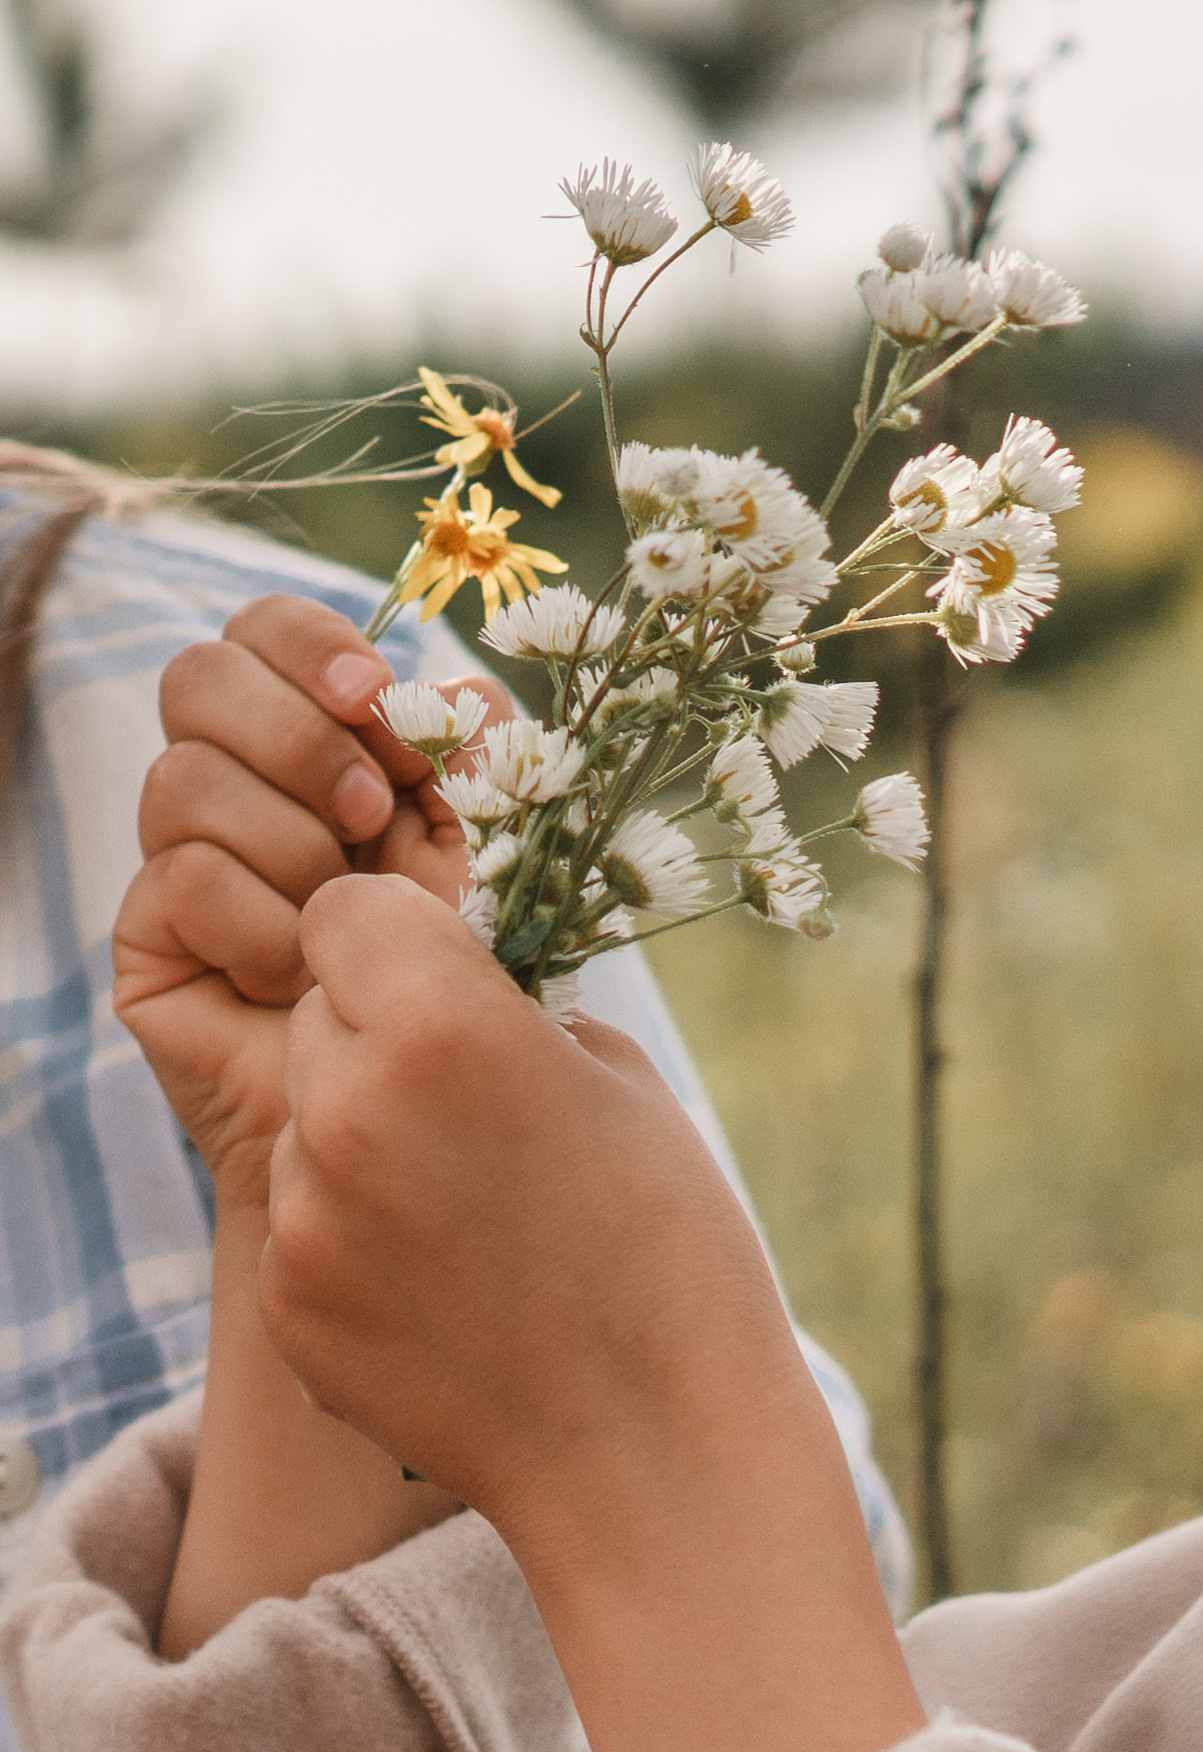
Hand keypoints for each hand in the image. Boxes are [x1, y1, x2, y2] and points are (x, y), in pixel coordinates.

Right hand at [113, 594, 508, 1211]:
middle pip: (196, 678)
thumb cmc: (473, 982)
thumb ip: (479, 760)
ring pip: (184, 779)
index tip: (374, 695)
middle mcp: (239, 789)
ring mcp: (186, 862)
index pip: (263, 632)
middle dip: (294, 735)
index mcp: (321, 742)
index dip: (305, 643)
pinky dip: (262, 924)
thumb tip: (451, 687)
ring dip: (290, 842)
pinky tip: (302, 980)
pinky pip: (184, 881)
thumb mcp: (499, 851)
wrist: (433, 1119)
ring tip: (345, 916)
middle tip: (372, 814)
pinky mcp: (155, 944)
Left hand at [261, 874, 921, 1751]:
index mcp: (439, 1024)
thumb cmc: (674, 1254)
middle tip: (478, 1110)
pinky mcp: (289, 1306)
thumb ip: (517, 1020)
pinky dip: (355, 1241)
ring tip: (474, 1214)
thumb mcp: (623, 1088)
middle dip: (377, 1037)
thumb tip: (462, 992)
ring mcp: (305, 1217)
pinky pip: (302, 1227)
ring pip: (302, 1123)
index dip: (399, 939)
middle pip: (315, 1013)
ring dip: (362, 1141)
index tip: (449, 980)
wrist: (655, 1455)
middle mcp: (347, 1108)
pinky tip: (450, 1288)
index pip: (344, 910)